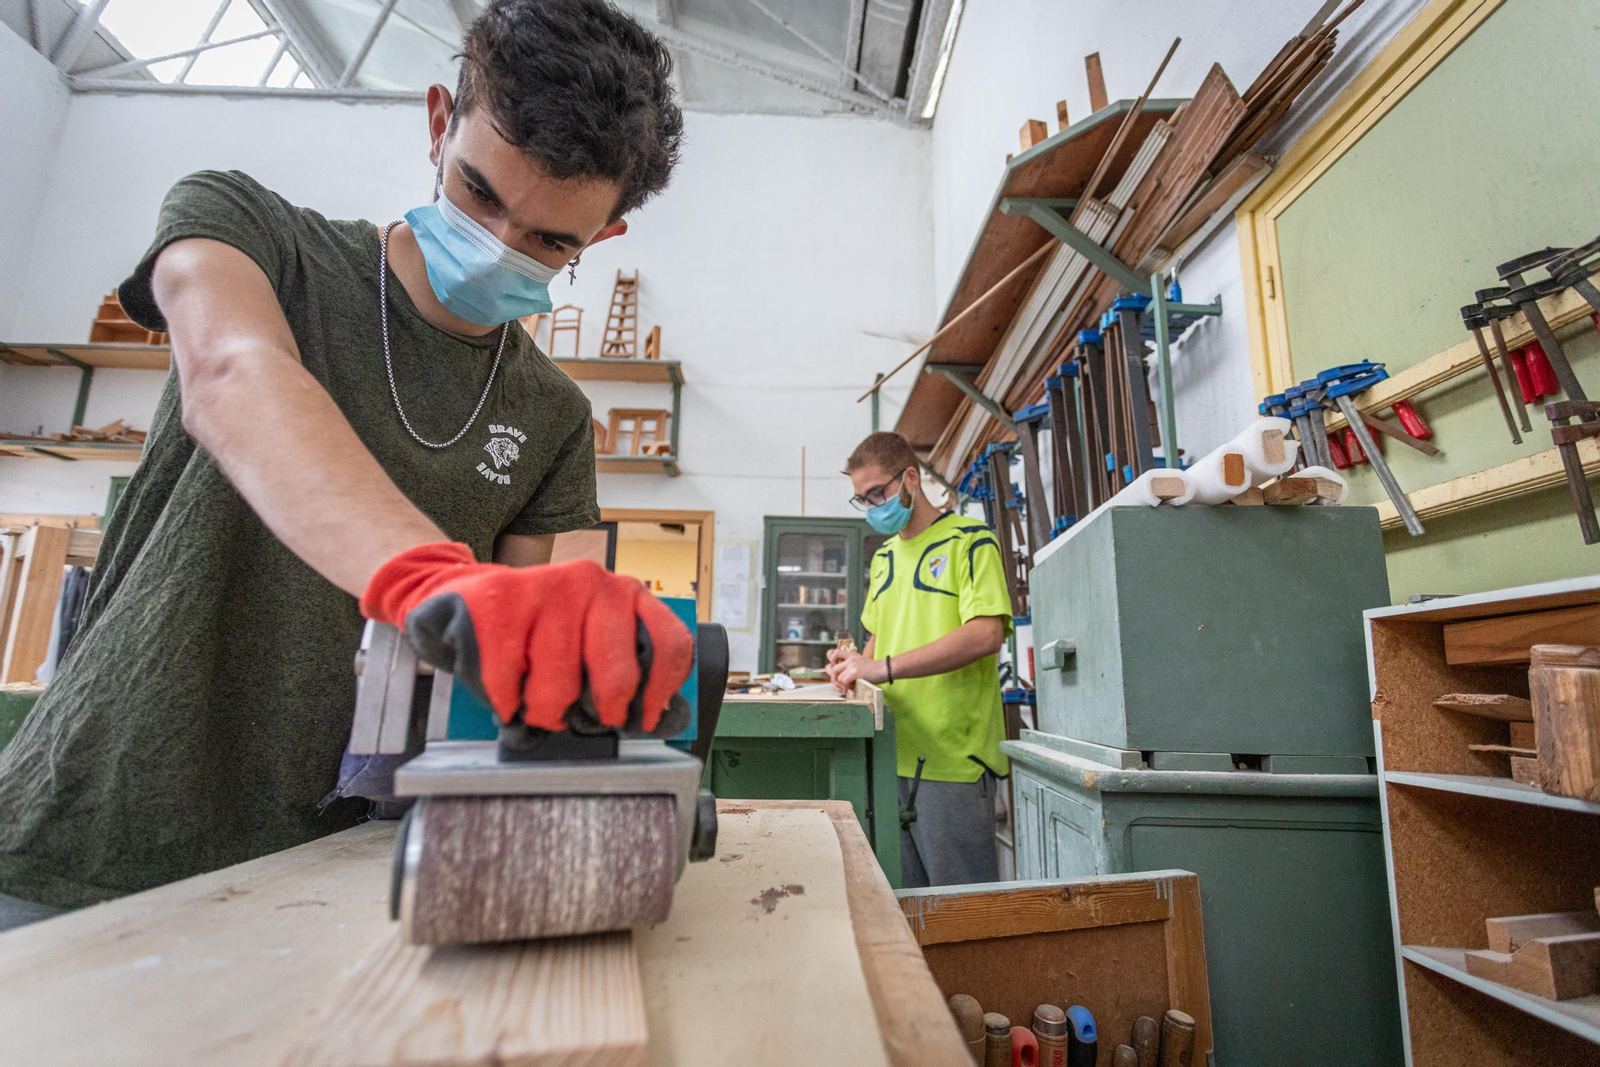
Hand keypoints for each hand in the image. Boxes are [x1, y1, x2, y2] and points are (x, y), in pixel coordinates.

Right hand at [361, 543, 693, 733]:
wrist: (466, 598)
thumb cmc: (538, 633)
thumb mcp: (590, 641)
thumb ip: (628, 671)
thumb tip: (661, 718)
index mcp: (627, 594)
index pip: (668, 644)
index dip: (660, 693)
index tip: (642, 720)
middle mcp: (594, 582)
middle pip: (617, 676)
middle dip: (598, 712)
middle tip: (579, 718)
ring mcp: (547, 586)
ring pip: (559, 686)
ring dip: (543, 710)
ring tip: (534, 700)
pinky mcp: (501, 600)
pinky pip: (509, 680)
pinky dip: (505, 701)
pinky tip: (505, 690)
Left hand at [827, 651, 884, 691]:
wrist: (885, 669)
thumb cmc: (875, 670)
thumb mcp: (861, 663)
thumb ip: (850, 666)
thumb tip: (837, 677)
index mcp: (851, 655)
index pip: (834, 653)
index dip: (831, 661)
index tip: (835, 667)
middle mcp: (850, 659)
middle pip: (832, 669)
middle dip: (834, 679)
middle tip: (841, 685)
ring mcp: (852, 665)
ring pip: (838, 677)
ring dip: (843, 685)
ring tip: (851, 686)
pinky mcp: (855, 673)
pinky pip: (844, 682)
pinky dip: (848, 687)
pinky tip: (855, 687)